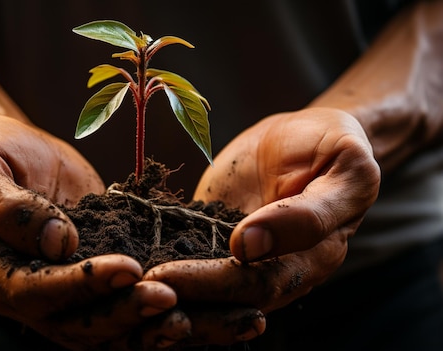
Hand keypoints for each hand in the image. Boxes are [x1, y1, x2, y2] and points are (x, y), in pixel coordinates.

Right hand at [0, 114, 188, 349]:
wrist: (8, 150)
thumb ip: (6, 205)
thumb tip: (56, 242)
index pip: (33, 291)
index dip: (81, 285)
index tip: (128, 268)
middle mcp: (22, 292)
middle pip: (71, 323)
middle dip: (120, 313)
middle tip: (168, 298)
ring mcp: (57, 290)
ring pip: (97, 329)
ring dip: (139, 328)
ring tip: (181, 319)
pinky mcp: (88, 278)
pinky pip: (113, 307)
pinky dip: (144, 317)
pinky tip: (179, 311)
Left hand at [144, 107, 379, 345]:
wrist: (308, 134)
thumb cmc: (333, 148)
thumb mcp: (345, 171)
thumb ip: (308, 214)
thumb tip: (249, 247)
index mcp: (310, 261)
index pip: (258, 286)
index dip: (211, 285)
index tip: (165, 277)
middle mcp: (274, 270)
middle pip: (222, 298)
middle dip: (175, 293)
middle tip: (129, 286)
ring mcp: (241, 257)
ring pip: (203, 288)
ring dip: (163, 292)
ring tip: (119, 286)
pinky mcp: (214, 238)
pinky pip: (187, 255)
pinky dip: (158, 265)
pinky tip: (123, 267)